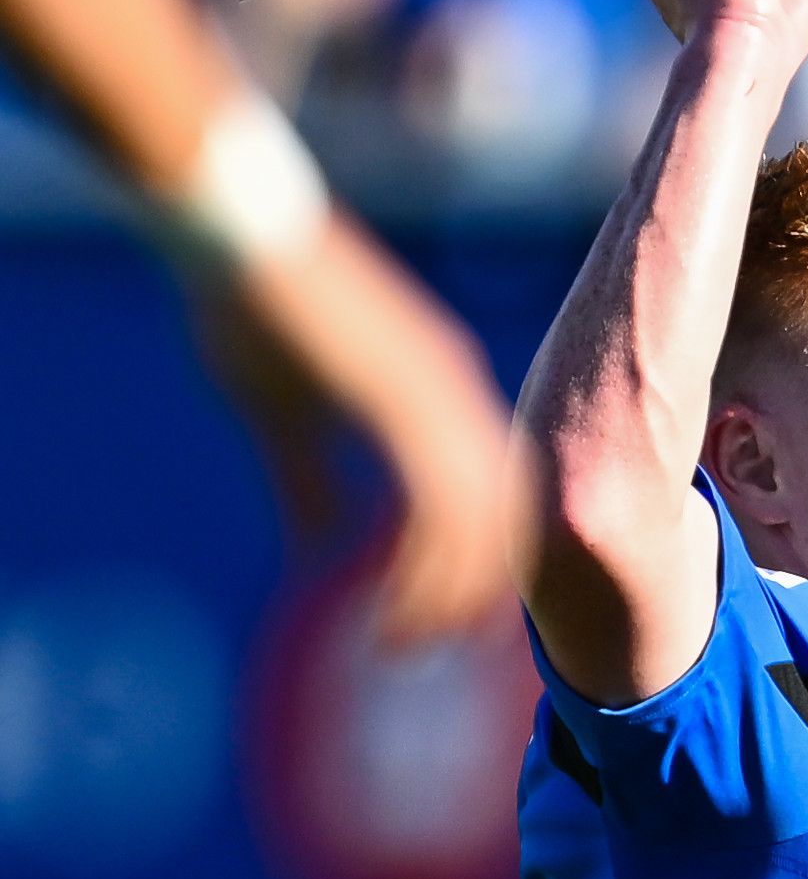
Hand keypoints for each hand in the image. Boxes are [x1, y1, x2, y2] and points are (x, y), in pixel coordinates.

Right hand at [198, 220, 517, 642]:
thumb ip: (307, 479)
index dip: (478, 564)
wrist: (234, 228)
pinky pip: (439, 513)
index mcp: (440, 396)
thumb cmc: (247, 310)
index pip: (490, 499)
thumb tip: (317, 543)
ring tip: (403, 645)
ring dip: (445, 596)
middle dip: (474, 595)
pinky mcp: (404, 404)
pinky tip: (389, 609)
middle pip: (502, 521)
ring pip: (479, 528)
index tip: (444, 619)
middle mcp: (456, 398)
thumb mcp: (277, 413)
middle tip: (433, 650)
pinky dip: (422, 572)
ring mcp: (438, 399)